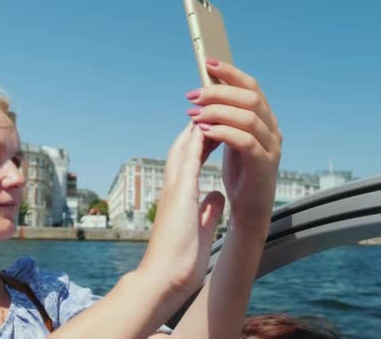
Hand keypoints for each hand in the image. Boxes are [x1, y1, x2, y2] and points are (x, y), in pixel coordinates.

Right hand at [139, 121, 224, 294]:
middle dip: (198, 123)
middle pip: (184, 145)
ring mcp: (174, 187)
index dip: (203, 137)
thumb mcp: (199, 225)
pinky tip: (207, 125)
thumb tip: (217, 196)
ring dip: (196, 124)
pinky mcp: (180, 194)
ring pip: (184, 146)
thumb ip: (207, 208)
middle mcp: (173, 185)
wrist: (163, 277)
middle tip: (210, 103)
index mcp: (180, 194)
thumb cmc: (179, 257)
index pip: (192, 158)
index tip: (216, 122)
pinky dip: (197, 140)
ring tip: (208, 104)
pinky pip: (189, 160)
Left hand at [187, 59, 281, 235]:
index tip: (207, 63)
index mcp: (264, 120)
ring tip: (194, 115)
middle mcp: (272, 129)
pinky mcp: (264, 165)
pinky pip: (245, 141)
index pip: (251, 87)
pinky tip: (204, 131)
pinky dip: (223, 132)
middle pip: (250, 97)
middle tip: (192, 97)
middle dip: (219, 92)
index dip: (231, 73)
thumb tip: (205, 95)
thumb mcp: (231, 141)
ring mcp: (271, 147)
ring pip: (249, 116)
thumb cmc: (240, 175)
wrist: (249, 211)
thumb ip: (225, 119)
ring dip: (217, 111)